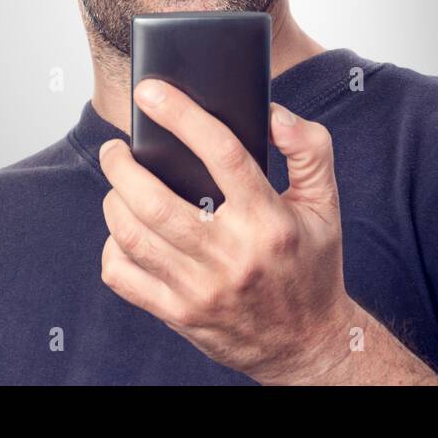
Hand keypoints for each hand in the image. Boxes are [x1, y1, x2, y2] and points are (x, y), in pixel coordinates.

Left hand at [97, 77, 358, 384]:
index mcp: (269, 221)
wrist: (309, 346)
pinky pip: (124, 277)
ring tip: (117, 184)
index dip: (181, 115)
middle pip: (155, 200)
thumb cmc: (312, 265)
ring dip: (113, 201)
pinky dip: (112, 248)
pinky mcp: (180, 315)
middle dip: (121, 165)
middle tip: (115, 148)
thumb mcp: (326, 204)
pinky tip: (123, 232)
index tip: (151, 91)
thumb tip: (273, 115)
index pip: (222, 153)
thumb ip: (309, 149)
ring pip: (133, 236)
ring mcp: (202, 290)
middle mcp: (233, 256)